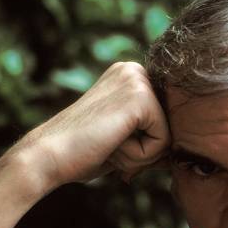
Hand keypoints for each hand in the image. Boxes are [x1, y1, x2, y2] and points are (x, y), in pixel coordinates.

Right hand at [16, 62, 169, 191]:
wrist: (47, 157)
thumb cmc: (82, 153)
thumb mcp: (123, 140)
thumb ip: (152, 138)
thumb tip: (181, 152)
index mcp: (130, 77)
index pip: (165, 121)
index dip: (146, 146)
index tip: (113, 146)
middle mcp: (135, 70)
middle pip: (171, 127)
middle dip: (146, 151)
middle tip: (109, 148)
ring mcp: (137, 80)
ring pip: (169, 136)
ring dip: (142, 155)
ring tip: (109, 146)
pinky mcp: (140, 96)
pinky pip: (163, 142)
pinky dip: (140, 156)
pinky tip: (112, 146)